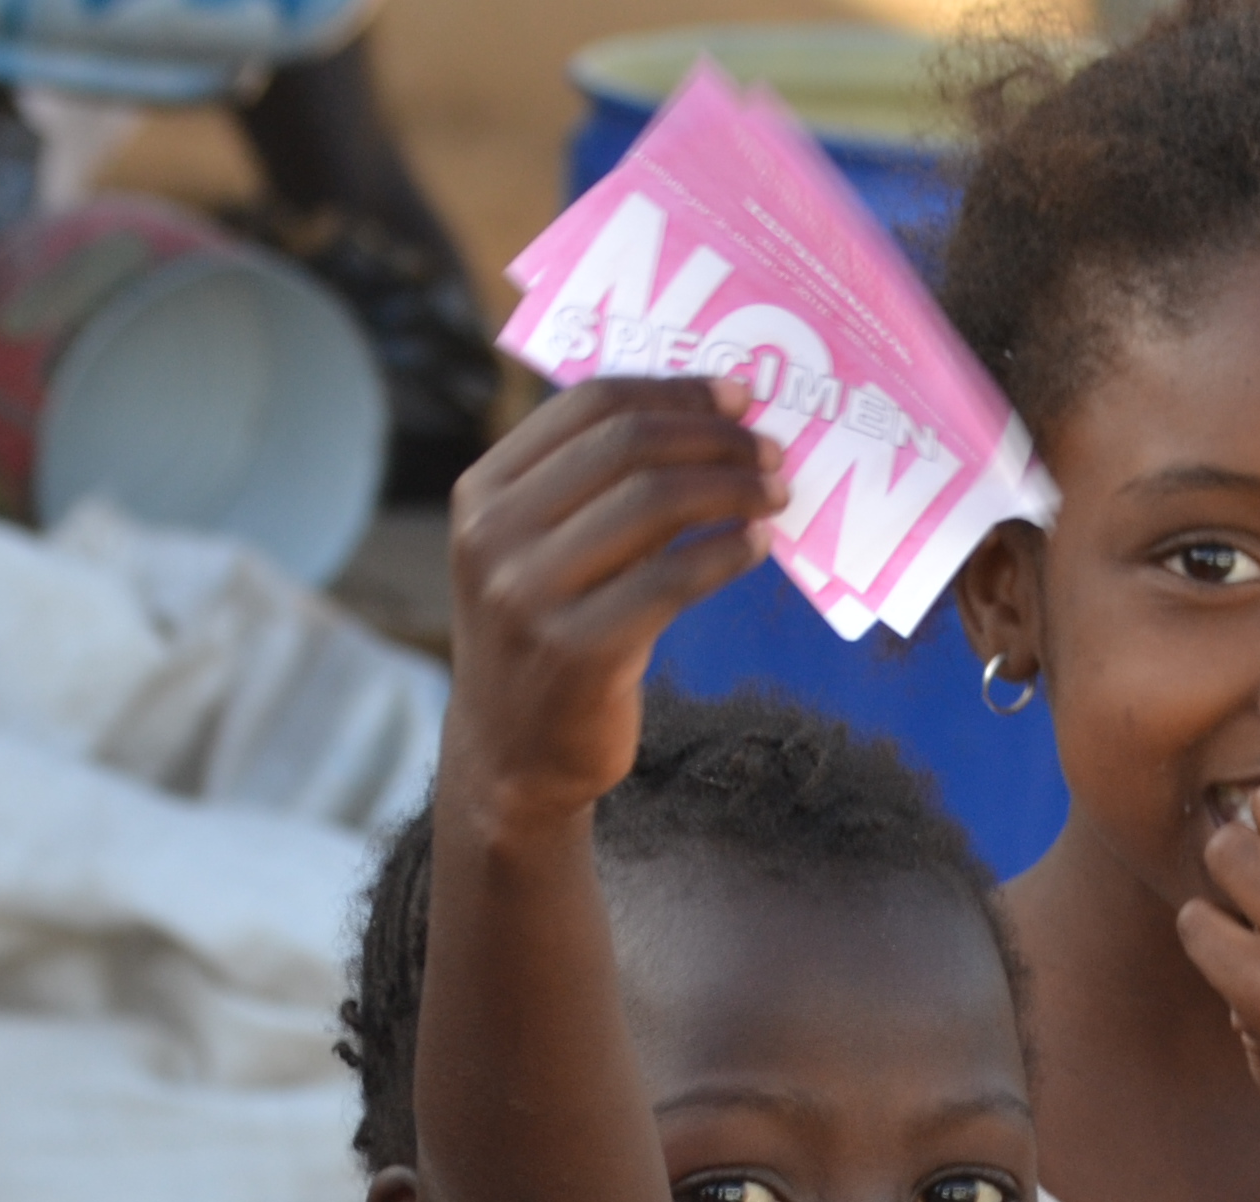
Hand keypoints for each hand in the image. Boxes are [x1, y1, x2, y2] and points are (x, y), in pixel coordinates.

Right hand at [438, 376, 784, 823]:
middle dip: (713, 436)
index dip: (674, 390)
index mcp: (483, 491)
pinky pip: (673, 578)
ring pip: (654, 502)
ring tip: (776, 494)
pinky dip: (728, 551)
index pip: (588, 404)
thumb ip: (592, 486)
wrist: (511, 754)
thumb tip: (709, 415)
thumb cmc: (546, 636)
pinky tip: (757, 545)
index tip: (736, 395)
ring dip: (733, 488)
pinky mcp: (578, 651)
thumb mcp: (536, 548)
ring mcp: (530, 595)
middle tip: (770, 450)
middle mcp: (494, 535)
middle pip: (627, 443)